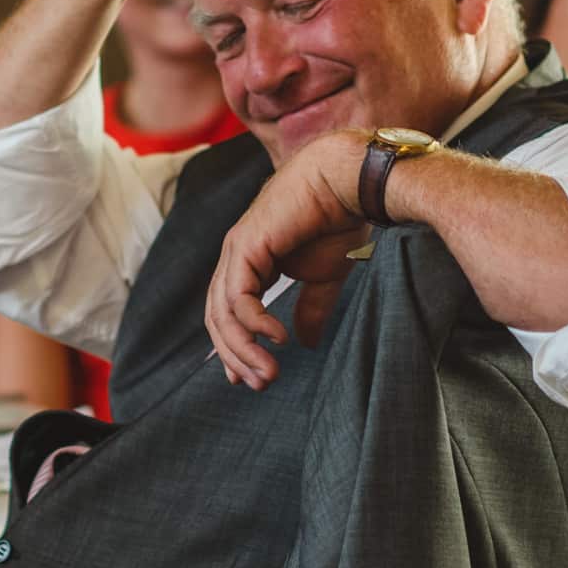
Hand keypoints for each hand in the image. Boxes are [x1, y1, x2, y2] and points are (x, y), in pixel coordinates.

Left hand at [206, 131, 372, 388]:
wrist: (349, 182)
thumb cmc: (338, 218)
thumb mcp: (323, 276)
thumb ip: (311, 308)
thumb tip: (306, 342)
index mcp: (251, 260)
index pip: (228, 311)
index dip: (234, 347)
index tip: (246, 379)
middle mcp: (237, 256)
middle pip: (218, 317)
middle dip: (236, 356)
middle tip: (258, 385)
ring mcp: (237, 250)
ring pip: (223, 312)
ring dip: (243, 349)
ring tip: (268, 375)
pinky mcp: (246, 246)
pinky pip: (238, 297)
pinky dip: (253, 324)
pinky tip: (277, 339)